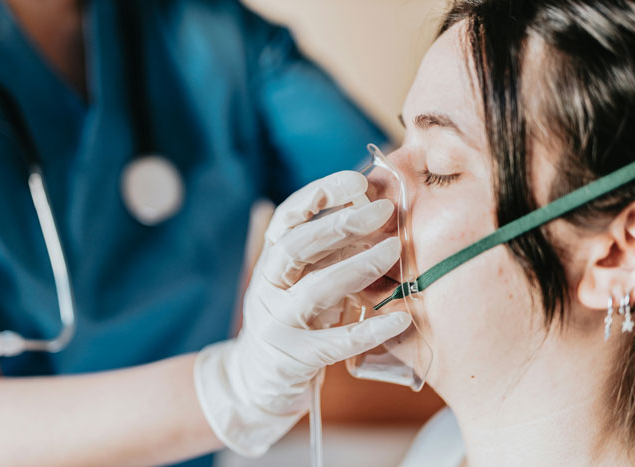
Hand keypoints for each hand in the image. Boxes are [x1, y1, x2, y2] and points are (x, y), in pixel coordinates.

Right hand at [194, 171, 410, 456]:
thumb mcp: (306, 278)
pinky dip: (370, 330)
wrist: (259, 377)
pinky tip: (401, 318)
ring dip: (357, 267)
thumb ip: (331, 251)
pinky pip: (336, 343)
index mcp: (271, 260)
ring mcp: (277, 323)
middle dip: (340, 224)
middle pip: (295, 247)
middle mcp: (267, 287)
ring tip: (395, 249)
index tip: (358, 180)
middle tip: (385, 210)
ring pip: (313, 290)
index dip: (320, 195)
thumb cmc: (295, 317)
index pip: (288, 217)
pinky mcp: (295, 358)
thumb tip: (376, 215)